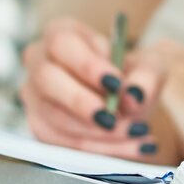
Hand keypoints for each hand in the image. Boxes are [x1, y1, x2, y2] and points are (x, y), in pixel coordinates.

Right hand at [20, 16, 159, 159]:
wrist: (126, 99)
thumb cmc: (130, 74)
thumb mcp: (149, 67)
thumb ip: (146, 77)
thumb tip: (133, 96)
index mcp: (60, 34)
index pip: (62, 43)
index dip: (87, 65)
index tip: (116, 83)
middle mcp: (39, 63)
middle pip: (47, 80)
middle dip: (82, 103)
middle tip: (114, 119)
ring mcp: (34, 97)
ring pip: (55, 118)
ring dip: (98, 133)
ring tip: (137, 133)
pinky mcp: (41, 127)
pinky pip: (63, 144)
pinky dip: (101, 149)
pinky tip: (131, 147)